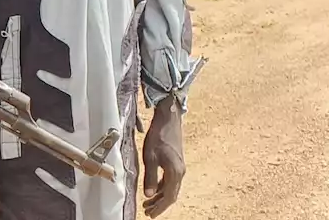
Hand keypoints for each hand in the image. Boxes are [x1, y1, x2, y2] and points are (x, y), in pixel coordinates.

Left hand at [142, 97, 185, 216]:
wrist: (169, 119)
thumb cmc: (158, 136)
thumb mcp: (150, 157)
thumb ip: (150, 177)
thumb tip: (148, 195)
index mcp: (175, 172)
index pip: (168, 197)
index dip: (159, 208)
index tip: (150, 214)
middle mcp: (180, 172)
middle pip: (171, 194)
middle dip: (159, 205)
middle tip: (148, 211)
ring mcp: (179, 167)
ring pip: (171, 188)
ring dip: (160, 196)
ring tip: (148, 202)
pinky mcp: (176, 162)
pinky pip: (170, 180)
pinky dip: (162, 187)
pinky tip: (154, 188)